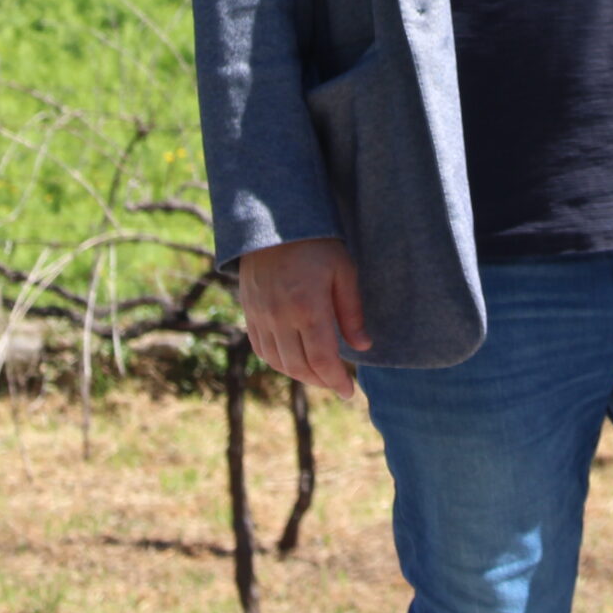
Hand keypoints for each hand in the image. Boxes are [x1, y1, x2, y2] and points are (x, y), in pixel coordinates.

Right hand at [235, 236, 370, 399]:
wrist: (273, 219)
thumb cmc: (316, 243)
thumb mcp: (344, 270)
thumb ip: (352, 311)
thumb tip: (363, 346)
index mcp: (308, 307)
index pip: (322, 360)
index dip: (337, 381)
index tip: (350, 393)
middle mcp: (280, 316)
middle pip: (300, 367)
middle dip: (322, 382)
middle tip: (338, 385)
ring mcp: (260, 315)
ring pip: (279, 362)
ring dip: (300, 375)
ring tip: (319, 375)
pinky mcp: (249, 312)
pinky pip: (261, 349)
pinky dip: (278, 362)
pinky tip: (294, 361)